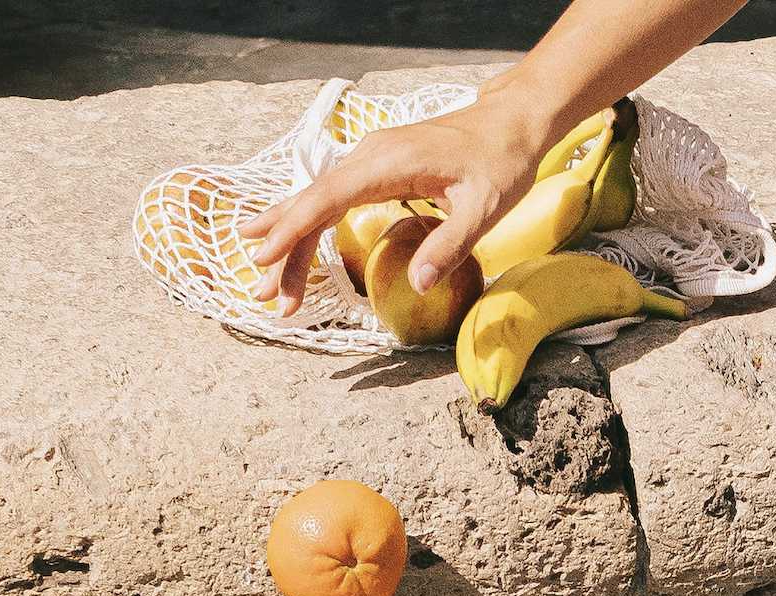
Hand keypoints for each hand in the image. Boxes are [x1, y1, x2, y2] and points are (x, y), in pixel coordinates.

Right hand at [237, 100, 556, 315]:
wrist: (511, 120)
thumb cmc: (501, 160)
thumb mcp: (486, 207)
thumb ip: (451, 244)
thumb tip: (418, 285)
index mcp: (388, 163)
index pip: (326, 199)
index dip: (292, 230)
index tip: (264, 259)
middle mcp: (369, 156)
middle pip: (312, 203)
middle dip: (284, 248)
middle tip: (264, 294)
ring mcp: (370, 159)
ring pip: (318, 200)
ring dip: (291, 239)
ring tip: (267, 281)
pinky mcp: (378, 166)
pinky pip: (333, 196)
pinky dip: (310, 223)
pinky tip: (290, 240)